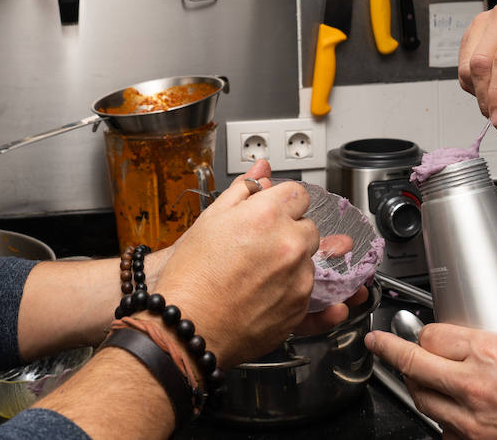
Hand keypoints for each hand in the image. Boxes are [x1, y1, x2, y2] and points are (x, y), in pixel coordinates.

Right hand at [152, 160, 318, 366]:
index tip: (271, 214)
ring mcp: (299, 277)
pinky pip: (307, 290)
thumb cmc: (192, 276)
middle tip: (258, 247)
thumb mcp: (211, 219)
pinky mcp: (300, 307)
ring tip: (256, 274)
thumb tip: (262, 169)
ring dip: (291, 262)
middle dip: (289, 232)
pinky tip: (263, 293)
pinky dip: (291, 290)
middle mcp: (290, 244)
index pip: (298, 193)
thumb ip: (243, 190)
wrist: (187, 326)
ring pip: (309, 259)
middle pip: (308, 226)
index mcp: (269, 215)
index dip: (282, 203)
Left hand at [365, 297, 496, 438]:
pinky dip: (440, 420)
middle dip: (392, 353)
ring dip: (415, 387)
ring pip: (423, 402)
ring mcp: (473, 424)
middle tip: (381, 345)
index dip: (427, 330)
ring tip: (412, 377)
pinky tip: (446, 413)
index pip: (434, 336)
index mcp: (494, 356)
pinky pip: (444, 433)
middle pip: (414, 367)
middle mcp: (475, 390)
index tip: (425, 329)